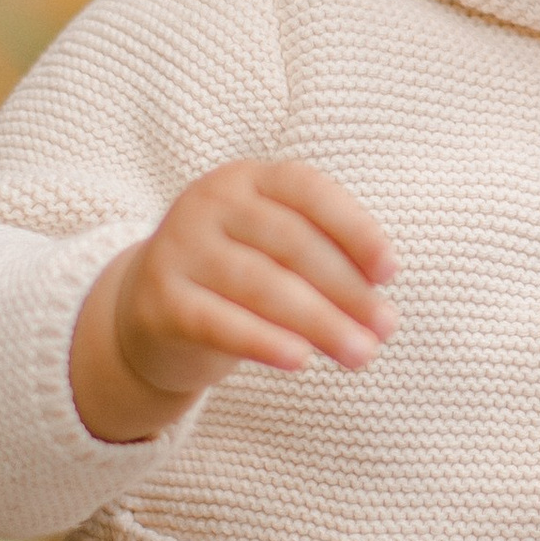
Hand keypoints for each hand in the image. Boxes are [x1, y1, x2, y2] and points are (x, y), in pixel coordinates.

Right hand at [69, 158, 396, 442]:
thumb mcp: (277, 252)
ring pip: (261, 285)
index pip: (308, 191)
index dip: (354, 228)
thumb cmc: (238, 277)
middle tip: (386, 329)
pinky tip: (301, 360)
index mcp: (247, 179)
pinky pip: (219, 323)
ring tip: (361, 354)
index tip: (390, 273)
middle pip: (290, 243)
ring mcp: (179, 249)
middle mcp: (209, 203)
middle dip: (346, 289)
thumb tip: (378, 309)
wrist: (149, 312)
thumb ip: (324, 261)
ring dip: (320, 322)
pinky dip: (264, 341)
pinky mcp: (159, 301)